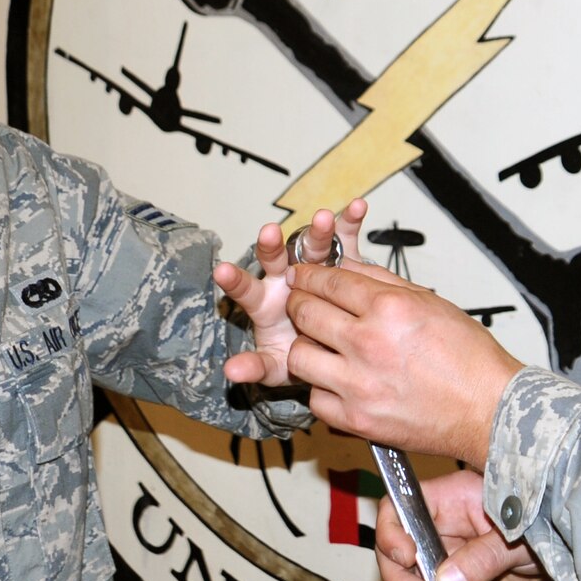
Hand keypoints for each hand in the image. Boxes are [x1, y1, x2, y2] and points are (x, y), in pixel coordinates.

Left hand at [216, 200, 366, 386]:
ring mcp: (312, 267)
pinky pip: (345, 240)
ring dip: (317, 232)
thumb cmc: (298, 355)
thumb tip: (231, 373)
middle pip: (277, 259)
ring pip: (311, 246)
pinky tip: (358, 207)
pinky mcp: (340, 262)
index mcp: (266, 304)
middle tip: (269, 233)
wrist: (332, 346)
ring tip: (324, 218)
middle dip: (273, 246)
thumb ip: (255, 366)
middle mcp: (286, 280)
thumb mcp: (276, 366)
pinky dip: (350, 222)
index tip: (222, 271)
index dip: (235, 281)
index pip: (247, 291)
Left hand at [283, 261, 521, 465]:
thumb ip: (383, 282)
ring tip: (317, 344)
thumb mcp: (431, 302)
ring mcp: (359, 385)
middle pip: (305, 313)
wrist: (489, 410)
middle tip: (301, 303)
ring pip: (299, 356)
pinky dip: (321, 387)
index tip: (302, 275)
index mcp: (390, 309)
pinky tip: (336, 380)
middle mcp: (369, 344)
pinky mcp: (357, 420)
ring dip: (304, 346)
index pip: (329, 281)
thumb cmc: (470, 360)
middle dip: (298, 302)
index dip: (308, 274)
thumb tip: (347, 267)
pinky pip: (315, 398)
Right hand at [375, 469, 547, 580]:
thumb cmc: (551, 518)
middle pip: (403, 557)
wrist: (576, 546)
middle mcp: (447, 526)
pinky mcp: (471, 580)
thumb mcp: (519, 536)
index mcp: (452, 498)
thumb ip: (482, 557)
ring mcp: (456, 554)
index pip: (399, 509)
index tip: (406, 559)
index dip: (391, 534)